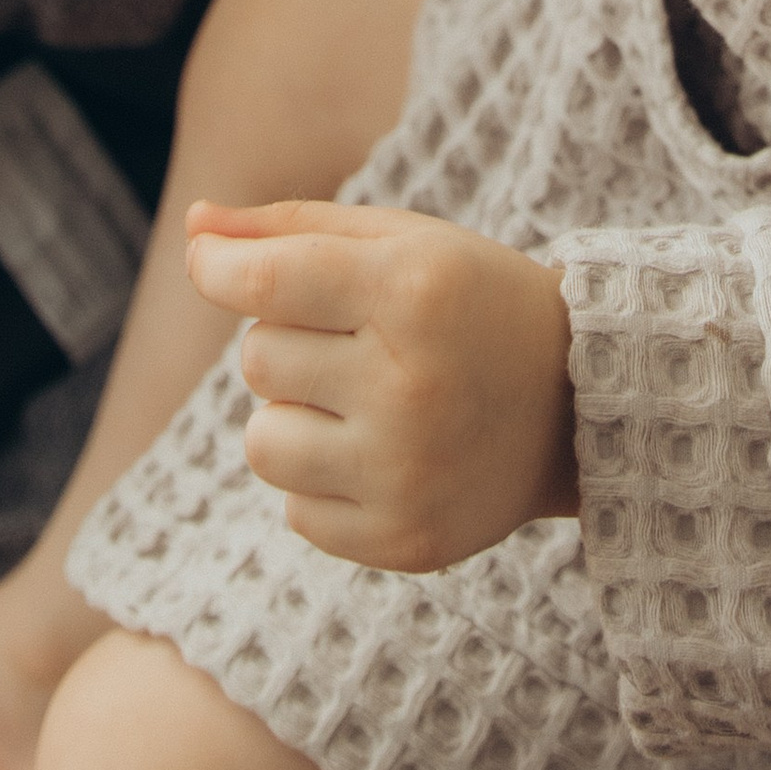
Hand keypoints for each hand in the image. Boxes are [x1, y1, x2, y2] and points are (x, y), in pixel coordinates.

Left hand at [187, 199, 577, 570]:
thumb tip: (193, 228)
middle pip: (259, 360)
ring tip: (365, 402)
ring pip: (263, 444)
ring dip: (294, 418)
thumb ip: (290, 228)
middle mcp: (409, 387)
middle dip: (291, 341)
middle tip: (361, 340)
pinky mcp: (404, 542)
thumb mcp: (400, 241)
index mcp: (412, 294)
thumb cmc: (469, 302)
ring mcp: (407, 474)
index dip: (219, 267)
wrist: (576, 404)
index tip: (212, 261)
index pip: (265, 283)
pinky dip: (324, 481)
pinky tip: (385, 454)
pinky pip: (295, 511)